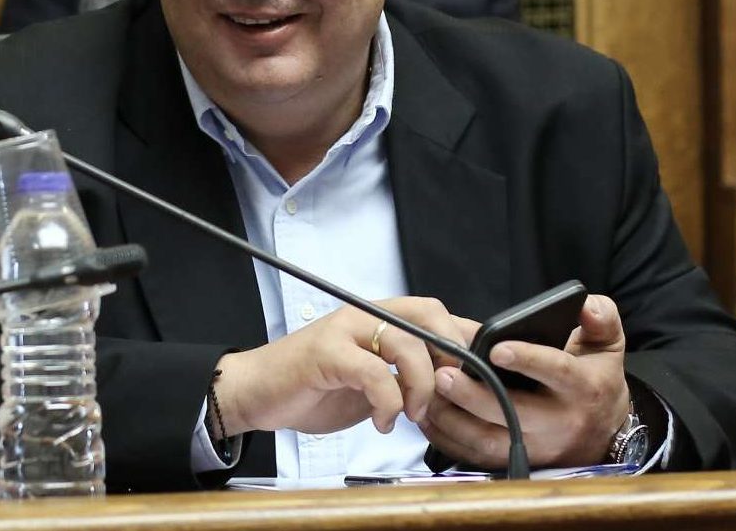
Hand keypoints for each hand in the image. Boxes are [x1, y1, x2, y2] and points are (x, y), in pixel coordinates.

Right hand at [214, 297, 465, 436]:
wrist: (257, 392)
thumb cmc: (313, 387)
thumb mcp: (370, 382)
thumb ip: (404, 376)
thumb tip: (450, 388)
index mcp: (378, 318)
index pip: (436, 312)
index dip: (464, 337)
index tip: (478, 371)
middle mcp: (364, 315)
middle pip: (429, 314)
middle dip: (451, 354)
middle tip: (448, 390)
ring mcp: (345, 330)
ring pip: (406, 343)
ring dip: (420, 385)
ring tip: (413, 414)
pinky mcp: (327, 353)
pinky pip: (374, 372)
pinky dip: (388, 402)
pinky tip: (382, 421)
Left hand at [420, 294, 628, 468]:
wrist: (604, 431)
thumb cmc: (596, 378)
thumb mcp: (608, 344)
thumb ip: (600, 318)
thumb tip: (585, 304)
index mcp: (583, 387)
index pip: (557, 371)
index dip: (527, 359)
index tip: (497, 348)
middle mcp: (561, 422)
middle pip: (515, 413)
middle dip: (476, 396)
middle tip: (443, 374)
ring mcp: (538, 446)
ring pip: (491, 440)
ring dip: (455, 420)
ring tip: (429, 393)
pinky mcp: (519, 461)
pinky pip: (479, 456)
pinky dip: (451, 440)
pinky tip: (430, 418)